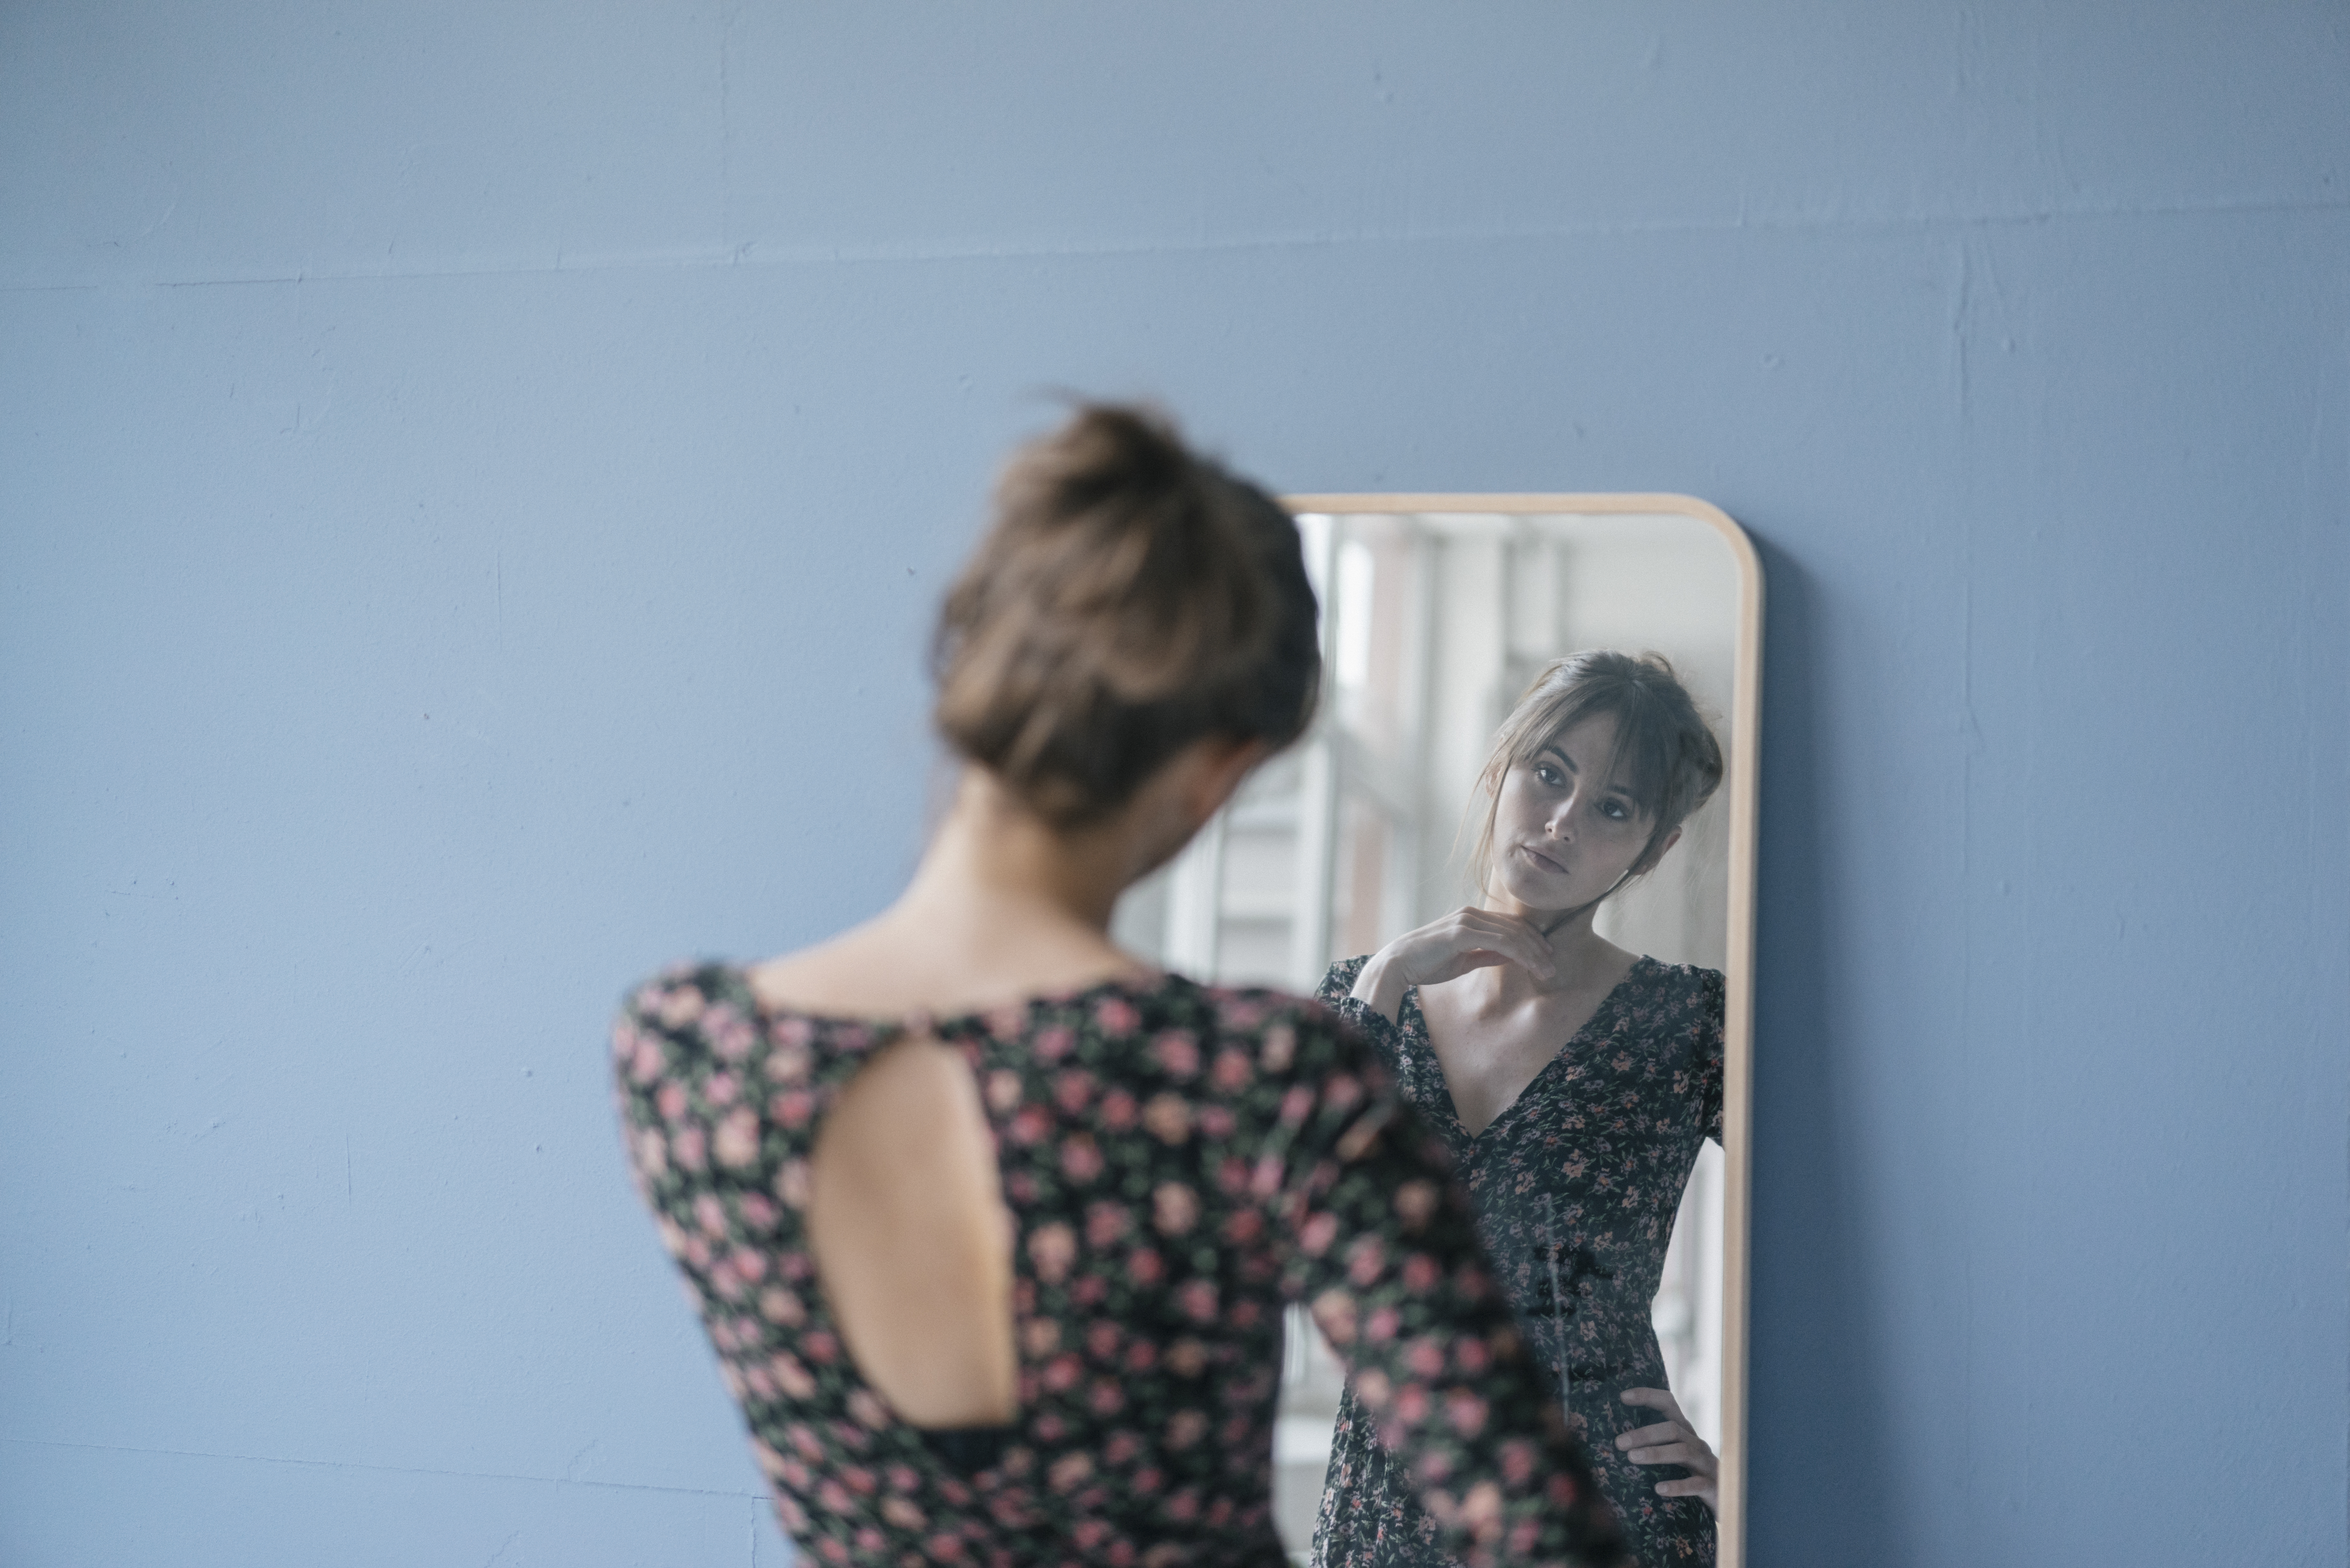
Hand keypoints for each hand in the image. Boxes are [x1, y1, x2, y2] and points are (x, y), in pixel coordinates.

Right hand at [1348, 907, 1555, 1020]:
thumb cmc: (1426, 963)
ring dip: (1533, 953)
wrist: (1398, 965)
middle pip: (1515, 927)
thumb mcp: (1463, 960)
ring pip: (1512, 933)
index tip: (1546, 956)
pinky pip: (1500, 942)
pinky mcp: (1461, 932)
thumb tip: (1510, 956)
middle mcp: (1470, 913)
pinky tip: (1530, 965)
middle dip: (1538, 947)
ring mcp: (1466, 921)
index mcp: (1470, 917)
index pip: (1509, 925)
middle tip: (1552, 965)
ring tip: (1547, 970)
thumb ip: (1486, 954)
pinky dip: (1519, 953)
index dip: (1532, 939)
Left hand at [1615, 1387, 1717, 1514]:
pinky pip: (1696, 1484)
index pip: (1668, 1403)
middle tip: (1619, 1443)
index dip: (1647, 1396)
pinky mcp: (1713, 1487)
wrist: (1726, 1502)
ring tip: (1632, 1458)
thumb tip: (1612, 1442)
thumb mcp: (1671, 1457)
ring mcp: (1706, 1464)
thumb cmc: (1689, 1476)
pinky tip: (1659, 1489)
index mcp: (1684, 1431)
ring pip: (1683, 1452)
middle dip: (1644, 1433)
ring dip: (1656, 1453)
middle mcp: (1696, 1443)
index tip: (1622, 1396)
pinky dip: (1677, 1486)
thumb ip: (1652, 1446)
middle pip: (1672, 1428)